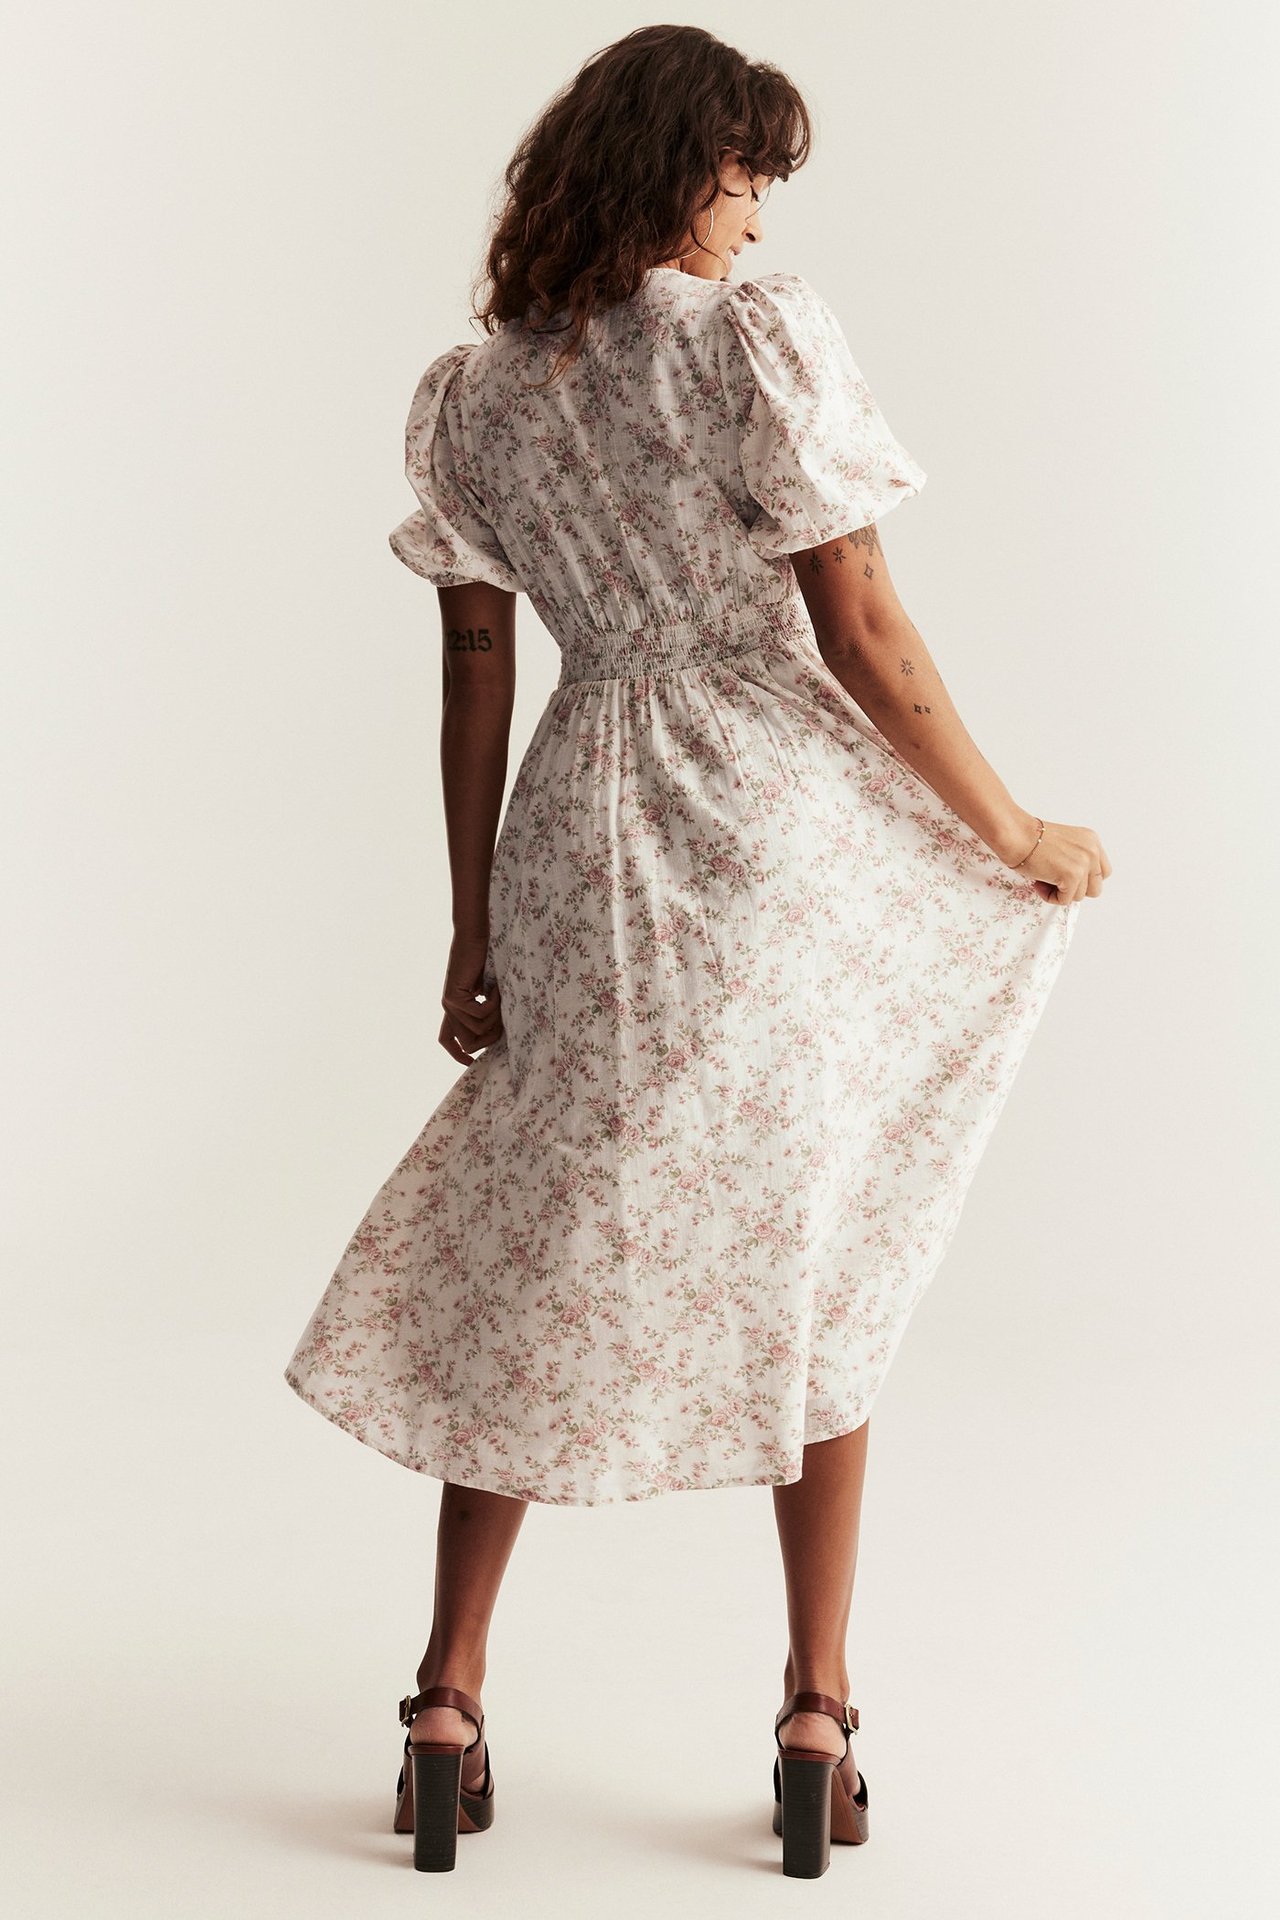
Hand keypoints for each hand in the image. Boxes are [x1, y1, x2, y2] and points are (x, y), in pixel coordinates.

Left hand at [438, 927, 503, 1062]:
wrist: (475, 936)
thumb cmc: (486, 959)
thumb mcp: (488, 990)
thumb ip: (488, 1009)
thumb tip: (501, 1034)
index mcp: (455, 1008)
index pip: (446, 1039)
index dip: (456, 1055)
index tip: (472, 1063)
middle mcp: (449, 1008)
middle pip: (467, 1045)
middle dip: (490, 1039)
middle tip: (504, 1020)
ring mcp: (450, 1004)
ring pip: (477, 1031)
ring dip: (496, 1018)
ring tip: (502, 998)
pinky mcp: (453, 997)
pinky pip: (479, 1015)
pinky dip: (494, 1004)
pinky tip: (497, 989)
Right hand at [1003, 816, 1111, 903]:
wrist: (1017, 835)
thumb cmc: (1030, 839)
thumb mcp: (1065, 844)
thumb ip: (1077, 859)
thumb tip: (1078, 883)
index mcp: (1092, 841)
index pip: (1103, 872)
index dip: (1084, 880)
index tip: (1067, 877)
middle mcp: (1092, 851)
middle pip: (1095, 888)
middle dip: (1075, 889)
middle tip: (1055, 880)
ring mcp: (1084, 863)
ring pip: (1080, 896)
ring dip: (1060, 892)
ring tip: (1044, 878)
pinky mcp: (1072, 876)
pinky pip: (1065, 900)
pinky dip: (1050, 896)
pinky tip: (1039, 882)